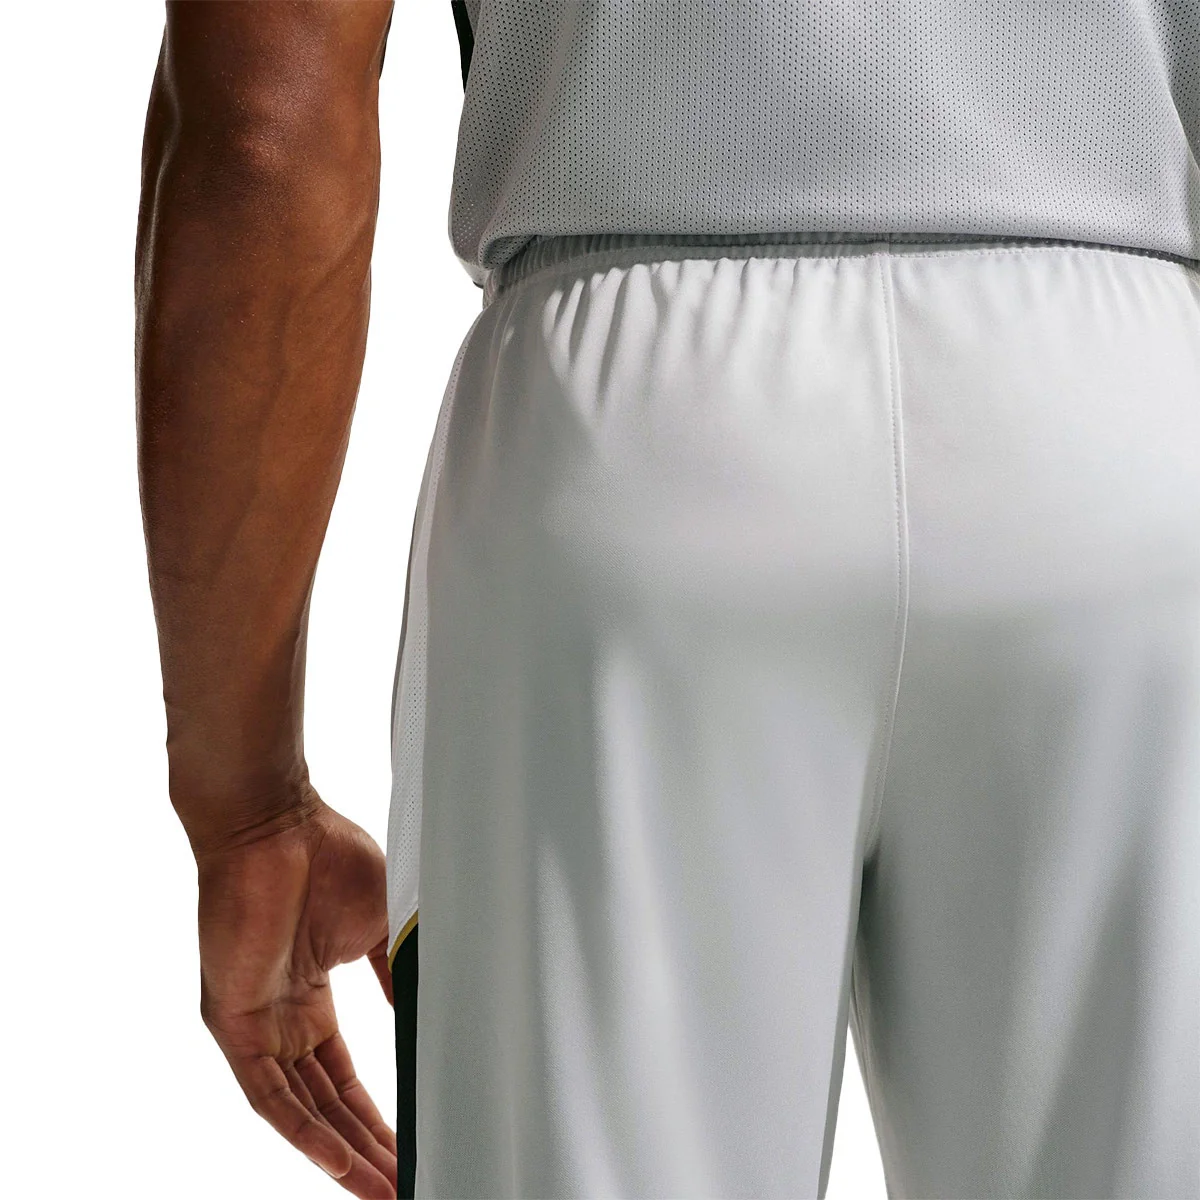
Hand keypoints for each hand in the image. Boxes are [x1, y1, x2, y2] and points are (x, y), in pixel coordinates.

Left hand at [195, 796, 396, 1197]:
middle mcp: (280, 1019)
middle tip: (404, 1185)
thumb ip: (394, 970)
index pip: (344, 1076)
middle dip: (366, 1150)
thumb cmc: (325, 856)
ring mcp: (255, 1024)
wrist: (277, 822)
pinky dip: (304, 1131)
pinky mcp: (233, 1021)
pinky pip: (268, 1093)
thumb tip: (421, 1008)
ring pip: (298, 1110)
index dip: (377, 1115)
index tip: (413, 1142)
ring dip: (340, 1155)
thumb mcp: (379, 923)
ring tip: (383, 1189)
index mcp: (311, 996)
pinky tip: (338, 1162)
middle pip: (325, 1105)